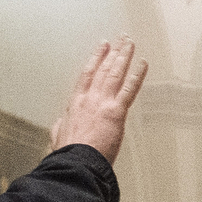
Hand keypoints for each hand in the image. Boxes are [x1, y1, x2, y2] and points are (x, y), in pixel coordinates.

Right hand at [50, 38, 148, 162]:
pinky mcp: (116, 112)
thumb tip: (60, 125)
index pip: (86, 75)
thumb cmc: (68, 154)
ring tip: (130, 43)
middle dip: (113, 52)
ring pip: (115, 73)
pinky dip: (137, 75)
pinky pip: (129, 88)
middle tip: (120, 39)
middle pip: (103, 69)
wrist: (75, 162)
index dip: (95, 59)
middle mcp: (89, 98)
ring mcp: (102, 103)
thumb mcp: (58, 137)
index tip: (102, 48)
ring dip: (124, 56)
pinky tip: (143, 64)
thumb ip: (60, 128)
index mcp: (75, 104)